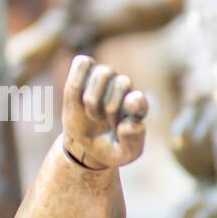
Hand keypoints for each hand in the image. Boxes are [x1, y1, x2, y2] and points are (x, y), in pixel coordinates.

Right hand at [62, 54, 147, 169]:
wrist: (87, 145)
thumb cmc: (111, 149)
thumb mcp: (125, 154)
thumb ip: (133, 141)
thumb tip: (131, 124)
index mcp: (137, 108)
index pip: (139, 99)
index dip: (134, 103)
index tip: (127, 109)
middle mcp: (124, 90)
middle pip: (122, 82)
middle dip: (108, 106)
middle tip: (101, 121)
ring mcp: (104, 81)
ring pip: (103, 72)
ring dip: (93, 97)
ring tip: (91, 114)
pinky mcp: (84, 76)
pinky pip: (82, 63)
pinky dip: (78, 78)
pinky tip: (77, 96)